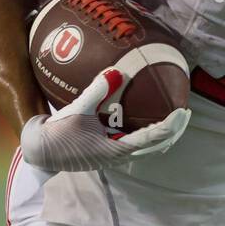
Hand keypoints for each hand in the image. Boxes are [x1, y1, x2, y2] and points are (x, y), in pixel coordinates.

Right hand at [19, 68, 190, 172]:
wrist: (39, 152)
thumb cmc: (58, 133)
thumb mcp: (78, 110)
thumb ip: (97, 90)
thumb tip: (116, 71)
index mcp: (116, 149)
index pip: (152, 138)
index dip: (170, 126)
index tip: (182, 112)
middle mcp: (119, 155)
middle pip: (156, 145)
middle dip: (173, 130)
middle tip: (185, 113)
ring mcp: (114, 155)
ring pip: (147, 146)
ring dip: (162, 133)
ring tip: (172, 117)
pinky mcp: (108, 151)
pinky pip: (135, 142)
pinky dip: (147, 132)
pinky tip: (146, 117)